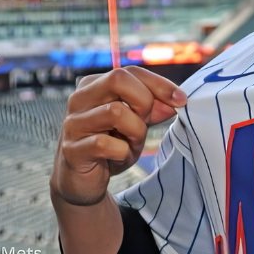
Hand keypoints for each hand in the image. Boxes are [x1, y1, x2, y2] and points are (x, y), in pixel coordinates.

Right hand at [51, 66, 188, 206]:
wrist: (83, 181)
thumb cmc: (110, 145)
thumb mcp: (136, 123)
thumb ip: (153, 108)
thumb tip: (176, 100)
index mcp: (94, 85)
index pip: (130, 72)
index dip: (160, 84)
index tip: (181, 100)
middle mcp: (79, 98)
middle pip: (118, 79)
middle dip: (143, 101)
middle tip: (147, 122)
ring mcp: (73, 123)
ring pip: (115, 111)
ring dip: (135, 131)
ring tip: (132, 143)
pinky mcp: (72, 149)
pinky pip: (105, 144)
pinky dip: (122, 152)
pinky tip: (119, 156)